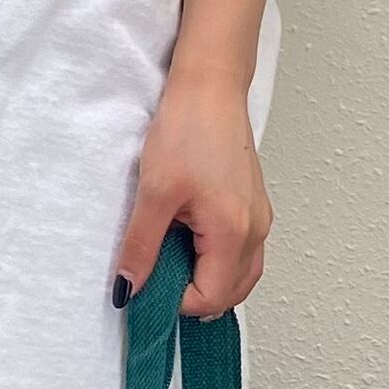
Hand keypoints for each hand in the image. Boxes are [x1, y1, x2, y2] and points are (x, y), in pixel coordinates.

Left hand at [114, 67, 272, 318]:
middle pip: (232, 294)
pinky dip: (218, 261)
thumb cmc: (188, 130)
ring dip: (208, 281)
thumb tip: (129, 289)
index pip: (211, 298)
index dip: (175, 301)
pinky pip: (242, 252)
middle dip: (195, 297)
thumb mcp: (153, 194)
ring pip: (240, 275)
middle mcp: (256, 231)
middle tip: (158, 276)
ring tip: (172, 260)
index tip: (147, 282)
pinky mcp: (254, 206)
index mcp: (233, 233)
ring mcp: (259, 219)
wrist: (210, 87)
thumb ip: (141, 248)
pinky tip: (190, 242)